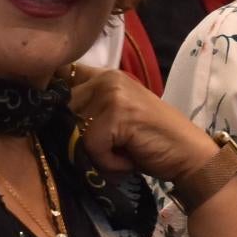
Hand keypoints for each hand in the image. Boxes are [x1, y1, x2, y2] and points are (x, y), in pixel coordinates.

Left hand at [65, 63, 223, 185]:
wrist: (189, 155)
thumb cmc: (151, 142)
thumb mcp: (114, 119)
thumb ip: (87, 110)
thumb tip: (46, 119)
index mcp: (105, 74)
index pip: (61, 79)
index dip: (56, 102)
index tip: (68, 124)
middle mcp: (107, 77)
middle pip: (62, 109)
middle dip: (78, 135)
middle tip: (110, 146)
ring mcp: (112, 93)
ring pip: (75, 129)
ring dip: (95, 151)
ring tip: (121, 152)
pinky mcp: (117, 114)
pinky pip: (91, 146)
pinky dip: (108, 162)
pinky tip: (129, 159)